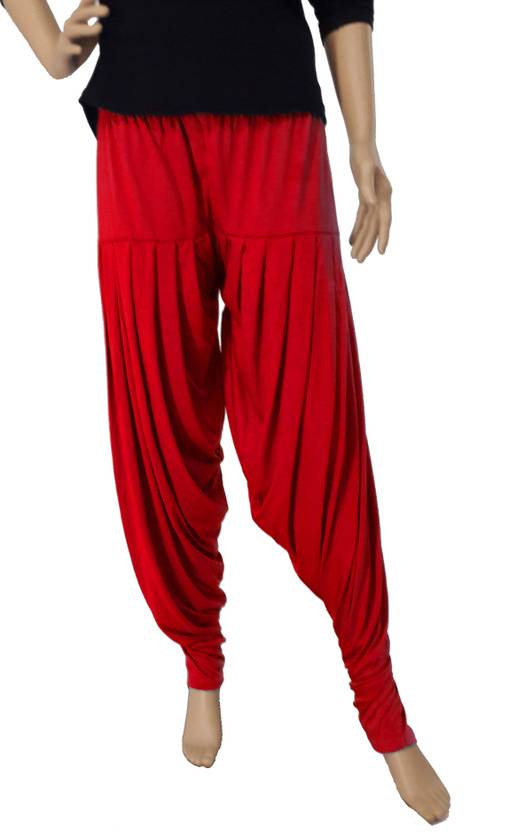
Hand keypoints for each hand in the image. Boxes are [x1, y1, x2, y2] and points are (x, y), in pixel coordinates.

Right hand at [49, 0, 109, 78]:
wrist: (61, 64)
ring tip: (100, 28)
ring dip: (86, 29)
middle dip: (92, 11)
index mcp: (77, 21)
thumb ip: (97, 22)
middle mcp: (70, 26)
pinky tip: (79, 50)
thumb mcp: (90, 33)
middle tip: (107, 10)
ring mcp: (65, 38)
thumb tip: (107, 10)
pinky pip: (67, 49)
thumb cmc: (78, 45)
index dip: (89, 0)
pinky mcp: (63, 52)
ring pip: (73, 30)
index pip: (84, 7)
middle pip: (80, 15)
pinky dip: (73, 49)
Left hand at [348, 141, 391, 262]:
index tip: (381, 253)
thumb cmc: (363, 156)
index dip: (383, 237)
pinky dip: (357, 229)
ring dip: (362, 240)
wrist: (362, 143)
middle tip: (358, 260)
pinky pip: (362, 218)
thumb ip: (366, 188)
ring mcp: (374, 198)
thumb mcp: (363, 171)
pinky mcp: (366, 196)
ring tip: (355, 256)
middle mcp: (381, 199)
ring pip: (368, 224)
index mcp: (384, 195)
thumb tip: (370, 204)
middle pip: (374, 226)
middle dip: (367, 244)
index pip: (384, 220)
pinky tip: (351, 240)